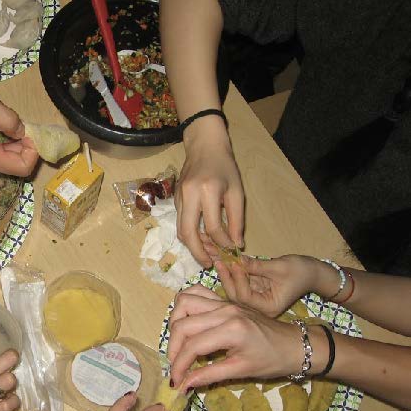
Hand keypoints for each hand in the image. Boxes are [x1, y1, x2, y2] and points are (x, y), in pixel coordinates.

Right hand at [167, 287, 301, 388]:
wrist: (295, 344)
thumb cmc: (273, 360)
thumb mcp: (241, 370)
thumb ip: (209, 375)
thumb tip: (182, 385)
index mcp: (232, 329)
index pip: (193, 346)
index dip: (179, 365)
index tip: (175, 381)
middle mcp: (224, 310)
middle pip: (182, 324)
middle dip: (173, 348)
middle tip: (176, 366)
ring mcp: (224, 301)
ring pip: (184, 302)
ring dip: (175, 323)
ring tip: (180, 344)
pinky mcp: (224, 299)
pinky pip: (196, 293)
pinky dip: (185, 306)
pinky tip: (188, 323)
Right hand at [176, 126, 244, 266]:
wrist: (204, 147)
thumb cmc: (224, 167)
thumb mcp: (237, 191)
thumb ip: (236, 219)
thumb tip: (236, 244)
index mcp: (208, 191)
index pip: (213, 226)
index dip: (223, 242)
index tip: (231, 250)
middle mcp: (189, 195)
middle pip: (188, 232)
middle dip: (198, 252)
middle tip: (208, 264)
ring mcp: (178, 197)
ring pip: (180, 230)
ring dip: (191, 246)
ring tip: (205, 255)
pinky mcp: (174, 199)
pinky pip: (180, 222)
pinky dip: (189, 234)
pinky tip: (200, 239)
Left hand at [215, 254, 321, 317]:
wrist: (313, 273)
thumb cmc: (301, 271)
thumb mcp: (278, 267)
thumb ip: (256, 266)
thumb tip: (236, 260)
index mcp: (269, 307)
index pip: (245, 297)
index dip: (238, 279)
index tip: (234, 263)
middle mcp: (260, 308)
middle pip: (236, 295)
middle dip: (228, 278)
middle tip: (220, 260)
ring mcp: (256, 301)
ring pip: (235, 289)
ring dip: (227, 274)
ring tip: (219, 258)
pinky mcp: (254, 291)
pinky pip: (240, 283)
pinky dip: (233, 273)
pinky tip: (225, 261)